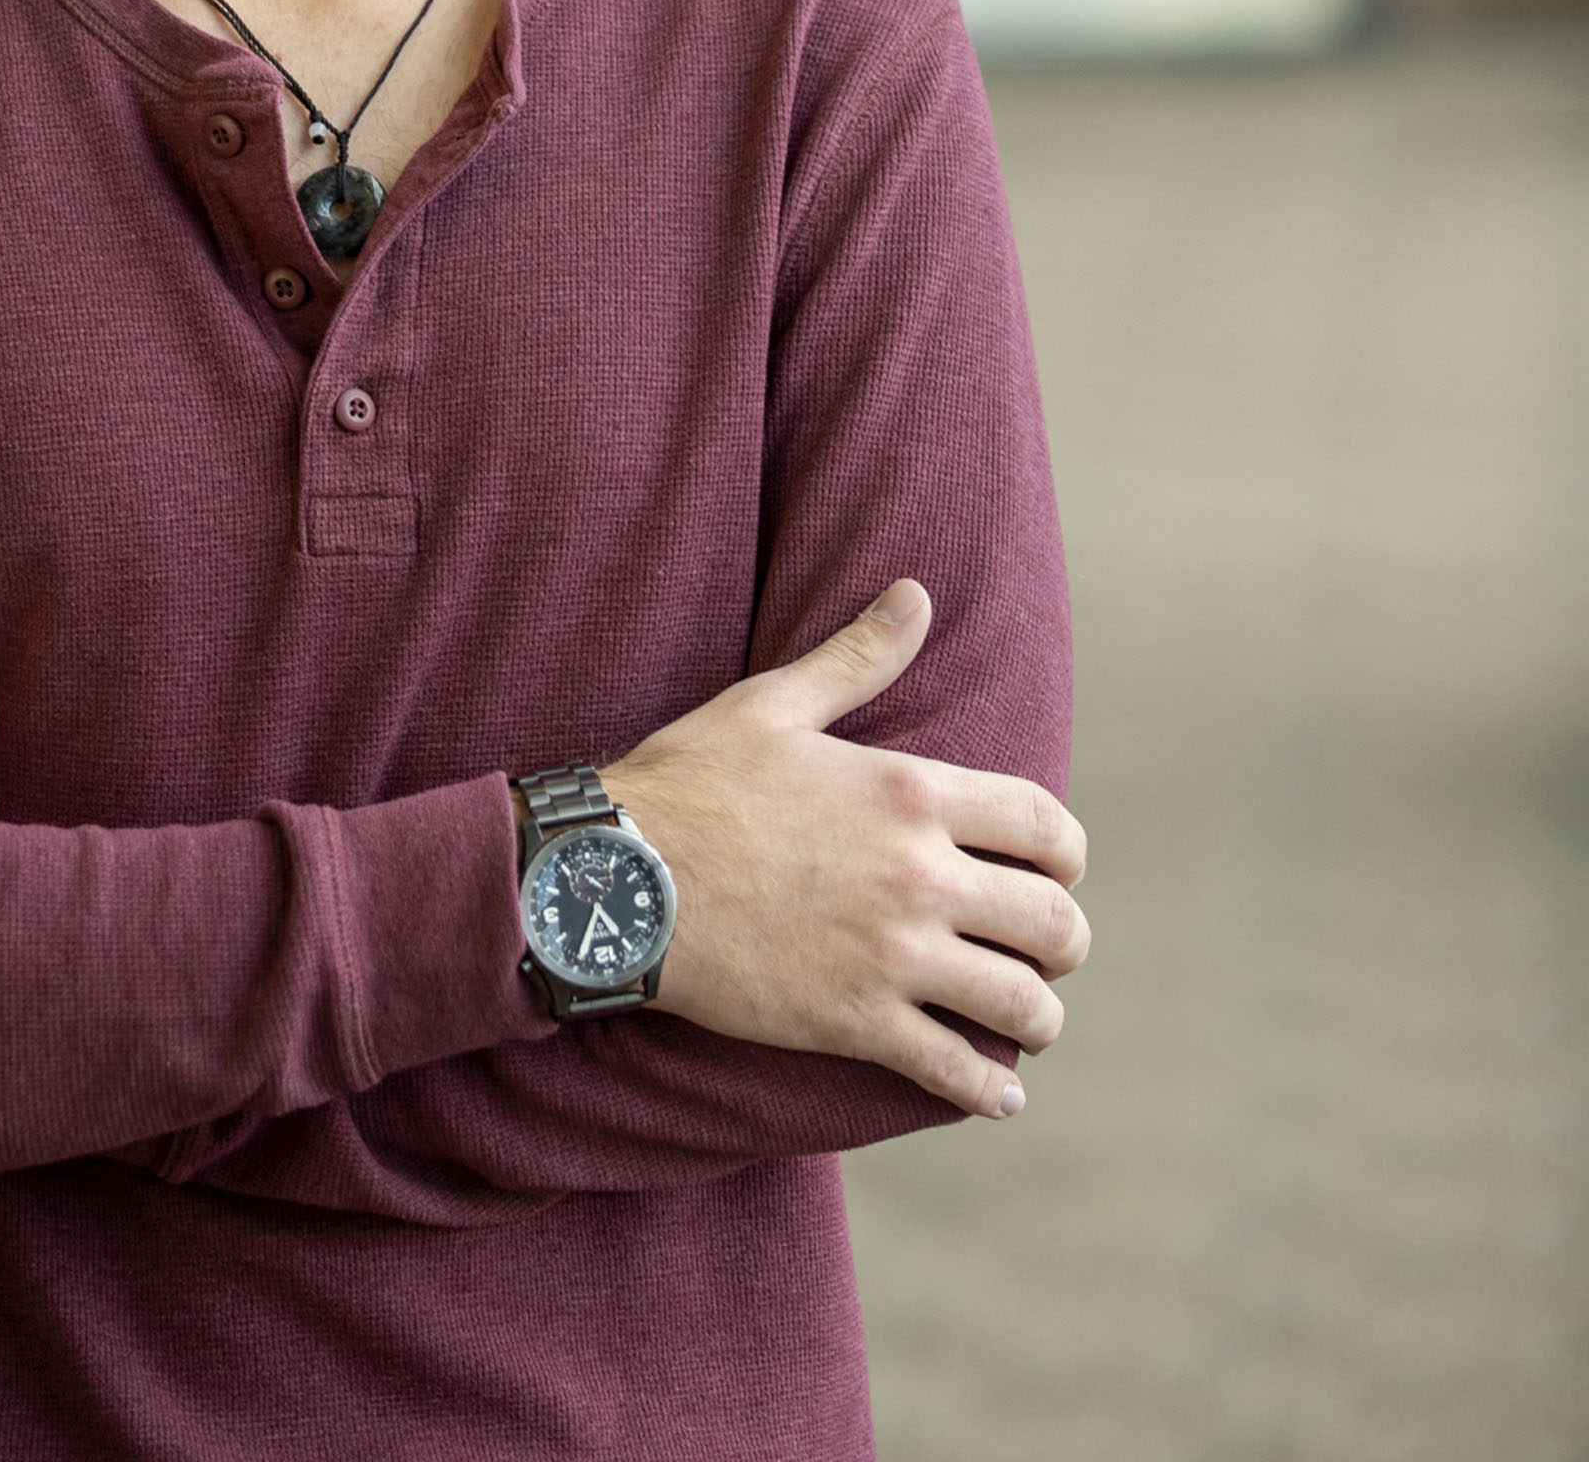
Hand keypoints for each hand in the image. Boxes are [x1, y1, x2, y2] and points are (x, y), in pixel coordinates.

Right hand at [601, 581, 1086, 1120]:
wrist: (619, 876)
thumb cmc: (691, 780)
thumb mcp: (773, 703)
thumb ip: (857, 655)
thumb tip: (917, 594)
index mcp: (910, 792)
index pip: (1045, 826)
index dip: (1069, 854)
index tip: (1057, 869)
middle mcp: (919, 876)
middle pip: (1053, 922)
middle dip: (1064, 939)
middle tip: (1046, 949)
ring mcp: (893, 956)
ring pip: (1021, 1004)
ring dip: (1038, 1016)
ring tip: (1027, 1021)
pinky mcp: (856, 1022)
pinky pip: (954, 1072)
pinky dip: (987, 1090)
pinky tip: (996, 1093)